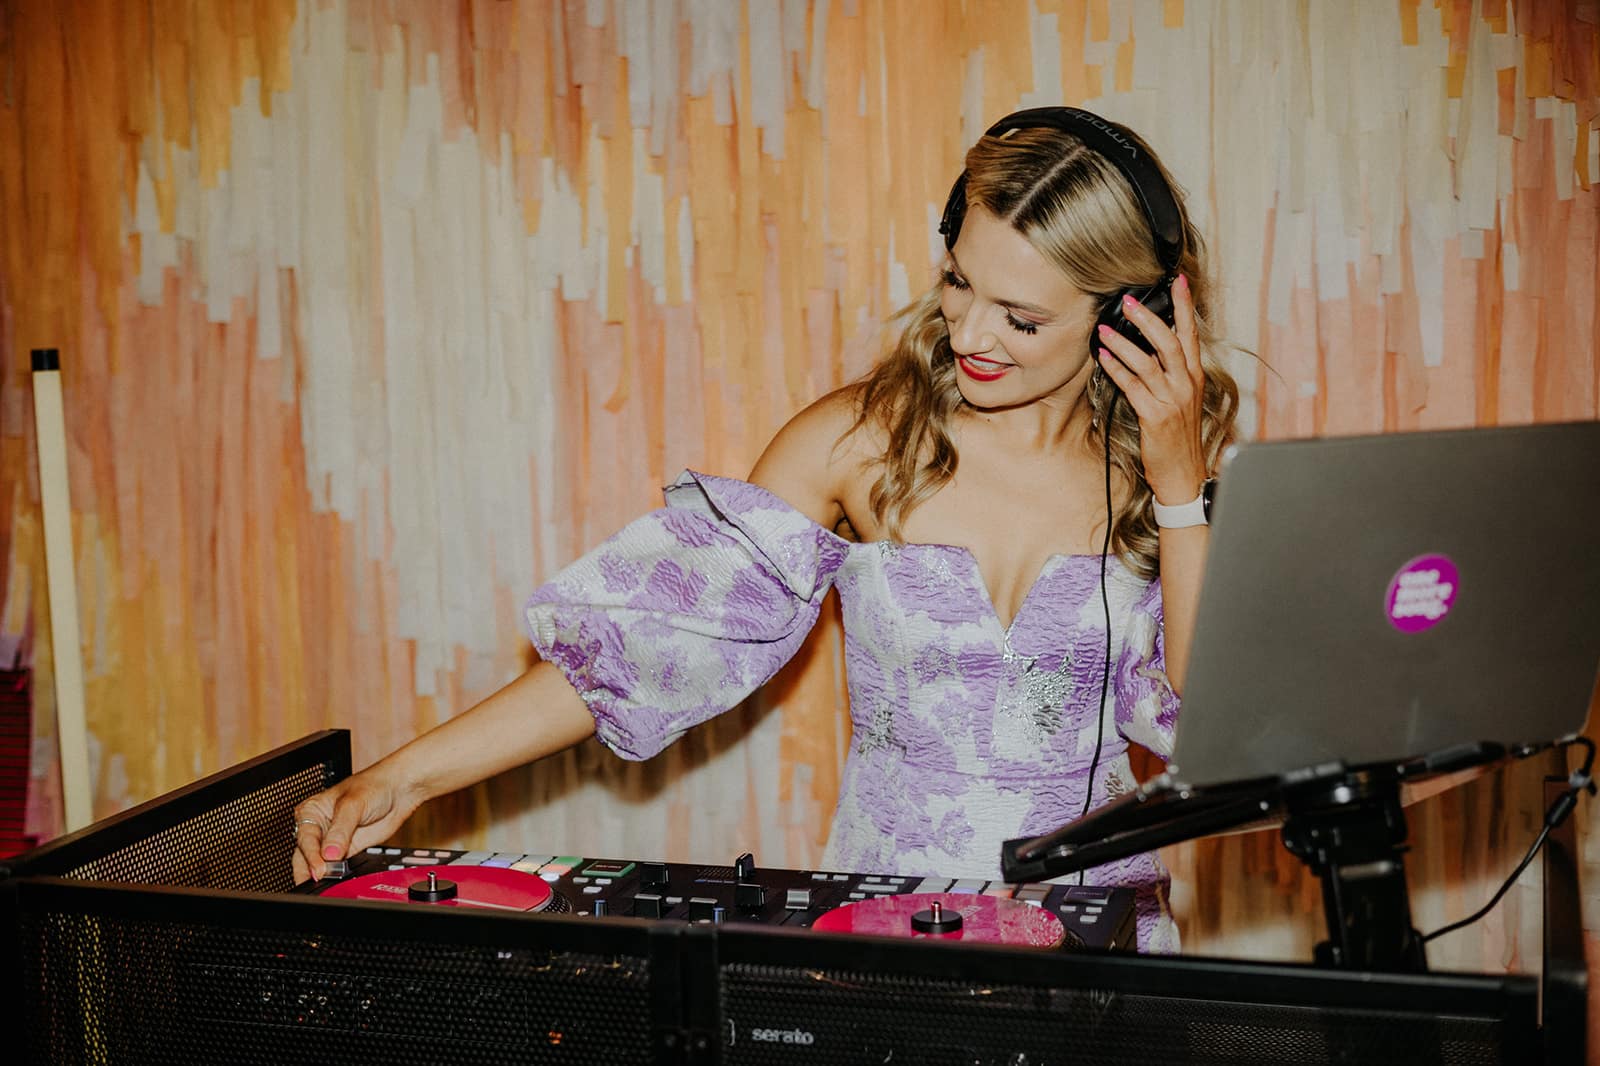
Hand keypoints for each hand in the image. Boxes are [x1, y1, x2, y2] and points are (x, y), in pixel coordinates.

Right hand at [292, 766, 422, 882]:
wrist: (399, 791)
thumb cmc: (374, 786)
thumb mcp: (352, 806)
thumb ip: (340, 832)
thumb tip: (329, 855)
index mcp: (311, 812)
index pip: (305, 839)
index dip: (311, 856)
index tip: (319, 869)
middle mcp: (319, 828)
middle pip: (306, 855)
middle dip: (310, 870)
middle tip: (319, 881)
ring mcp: (333, 842)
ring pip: (321, 865)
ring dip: (324, 875)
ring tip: (329, 882)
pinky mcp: (348, 851)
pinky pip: (339, 868)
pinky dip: (338, 875)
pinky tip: (340, 880)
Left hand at [1093, 275, 1208, 503]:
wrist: (1183, 475)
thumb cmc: (1178, 437)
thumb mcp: (1180, 400)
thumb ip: (1169, 373)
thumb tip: (1146, 347)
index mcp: (1194, 377)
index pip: (1191, 334)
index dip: (1185, 306)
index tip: (1179, 281)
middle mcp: (1186, 384)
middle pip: (1170, 342)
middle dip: (1149, 318)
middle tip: (1130, 299)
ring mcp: (1172, 400)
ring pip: (1148, 362)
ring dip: (1124, 342)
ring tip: (1103, 328)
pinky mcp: (1155, 416)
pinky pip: (1133, 386)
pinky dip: (1117, 369)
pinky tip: (1103, 357)